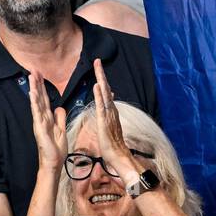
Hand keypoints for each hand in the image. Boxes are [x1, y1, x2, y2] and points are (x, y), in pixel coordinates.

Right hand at [28, 70, 67, 170]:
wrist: (54, 162)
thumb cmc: (56, 149)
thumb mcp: (61, 129)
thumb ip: (59, 118)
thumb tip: (59, 107)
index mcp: (48, 118)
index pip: (45, 99)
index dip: (43, 87)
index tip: (41, 74)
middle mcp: (42, 118)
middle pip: (39, 98)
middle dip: (37, 83)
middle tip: (33, 69)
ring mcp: (39, 123)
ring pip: (37, 102)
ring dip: (34, 89)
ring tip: (32, 76)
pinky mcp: (39, 128)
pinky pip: (37, 114)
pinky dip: (34, 103)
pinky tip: (32, 94)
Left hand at [92, 58, 137, 179]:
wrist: (118, 155)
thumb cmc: (112, 143)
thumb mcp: (108, 125)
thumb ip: (108, 113)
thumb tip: (108, 101)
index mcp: (110, 111)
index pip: (105, 92)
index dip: (101, 79)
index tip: (97, 68)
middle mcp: (111, 110)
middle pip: (106, 88)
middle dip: (101, 74)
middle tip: (97, 61)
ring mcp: (109, 114)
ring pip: (105, 93)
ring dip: (101, 79)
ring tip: (97, 67)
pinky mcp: (105, 121)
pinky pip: (102, 105)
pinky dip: (100, 95)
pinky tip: (97, 86)